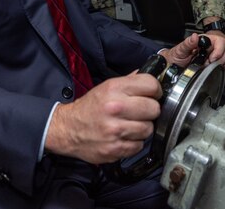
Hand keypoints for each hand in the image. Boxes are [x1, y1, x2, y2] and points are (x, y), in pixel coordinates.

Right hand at [44, 73, 161, 163]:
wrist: (68, 128)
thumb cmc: (90, 107)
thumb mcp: (108, 86)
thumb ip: (130, 81)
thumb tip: (152, 76)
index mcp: (115, 88)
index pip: (151, 85)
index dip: (155, 90)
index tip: (152, 94)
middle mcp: (115, 107)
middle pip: (154, 108)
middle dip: (150, 110)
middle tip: (142, 111)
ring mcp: (115, 130)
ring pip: (148, 129)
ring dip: (143, 127)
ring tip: (131, 124)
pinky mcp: (115, 149)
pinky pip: (139, 146)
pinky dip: (134, 142)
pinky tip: (125, 136)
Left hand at [162, 32, 224, 71]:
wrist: (174, 65)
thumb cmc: (177, 56)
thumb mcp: (180, 49)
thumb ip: (188, 43)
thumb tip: (195, 36)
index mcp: (204, 41)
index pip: (219, 42)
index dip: (217, 52)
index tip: (211, 59)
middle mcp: (211, 46)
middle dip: (220, 59)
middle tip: (209, 64)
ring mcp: (214, 54)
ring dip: (223, 63)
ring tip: (212, 66)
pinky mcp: (216, 61)